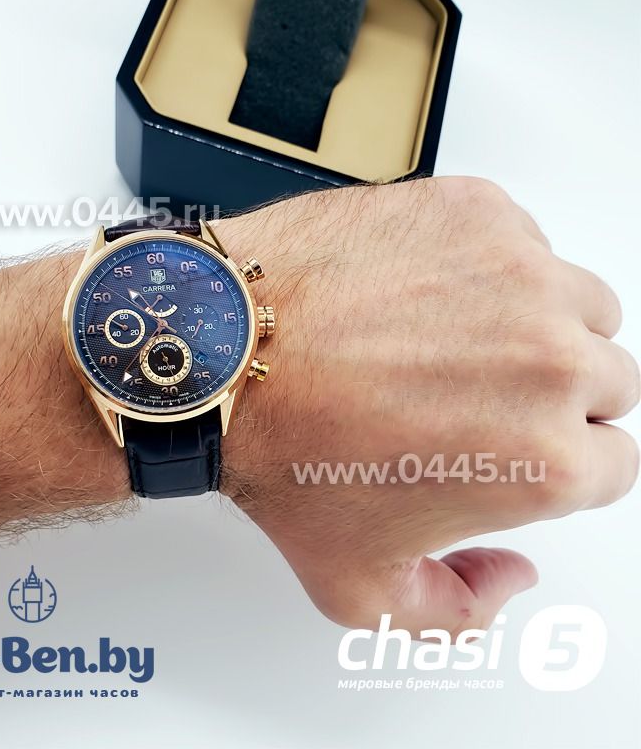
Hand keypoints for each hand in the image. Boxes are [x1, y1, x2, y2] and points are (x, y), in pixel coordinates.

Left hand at [217, 178, 639, 635]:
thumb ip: (457, 610)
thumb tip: (512, 573)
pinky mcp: (476, 212)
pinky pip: (521, 242)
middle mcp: (551, 362)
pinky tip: (420, 292)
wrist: (220, 355)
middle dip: (547, 395)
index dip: (555, 459)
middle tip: (469, 394)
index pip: (610, 462)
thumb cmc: (279, 454)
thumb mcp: (361, 587)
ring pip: (576, 304)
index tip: (512, 444)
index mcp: (544, 460)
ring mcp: (518, 274)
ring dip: (531, 324)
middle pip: (603, 379)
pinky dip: (487, 266)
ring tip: (446, 340)